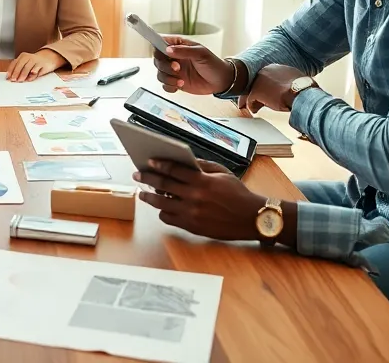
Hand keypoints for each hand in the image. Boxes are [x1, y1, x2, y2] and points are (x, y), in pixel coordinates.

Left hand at [7, 50, 66, 81]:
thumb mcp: (26, 63)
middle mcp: (29, 57)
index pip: (15, 63)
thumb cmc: (34, 62)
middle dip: (16, 73)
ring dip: (23, 74)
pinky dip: (32, 75)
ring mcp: (36, 61)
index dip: (11, 70)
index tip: (8, 77)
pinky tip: (29, 79)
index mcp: (23, 56)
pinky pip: (37, 70)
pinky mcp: (42, 65)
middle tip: (14, 80)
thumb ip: (19, 69)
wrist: (48, 58)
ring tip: (20, 80)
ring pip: (28, 67)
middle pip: (20, 65)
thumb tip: (11, 78)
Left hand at [135, 159, 267, 241]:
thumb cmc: (239, 194)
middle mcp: (195, 197)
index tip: (149, 161)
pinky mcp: (192, 226)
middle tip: (137, 174)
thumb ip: (203, 166)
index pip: (174, 169)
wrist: (252, 218)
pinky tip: (161, 208)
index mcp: (202, 181)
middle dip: (147, 178)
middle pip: (163, 185)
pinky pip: (169, 219)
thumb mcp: (223, 173)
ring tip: (142, 193)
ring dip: (149, 196)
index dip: (159, 164)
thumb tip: (185, 161)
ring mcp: (192, 213)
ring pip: (162, 204)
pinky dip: (163, 213)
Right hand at [152, 35, 236, 94]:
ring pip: (160, 73)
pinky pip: (165, 85)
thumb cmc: (213, 63)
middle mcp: (174, 57)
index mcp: (179, 46)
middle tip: (177, 69)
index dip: (157, 47)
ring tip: (180, 81)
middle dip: (164, 66)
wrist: (221, 81)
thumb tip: (168, 50)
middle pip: (157, 59)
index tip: (161, 53)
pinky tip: (179, 86)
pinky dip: (169, 86)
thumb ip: (184, 51)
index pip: (161, 43)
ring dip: (167, 78)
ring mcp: (174, 70)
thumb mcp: (201, 53)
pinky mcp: (175, 82)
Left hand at [238, 64, 304, 113]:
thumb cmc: (304, 88)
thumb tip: (292, 89)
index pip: (266, 78)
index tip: (267, 93)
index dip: (266, 87)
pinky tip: (255, 111)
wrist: (301, 92)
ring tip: (253, 106)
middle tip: (256, 100)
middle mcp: (266, 71)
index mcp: (276, 68)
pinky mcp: (257, 91)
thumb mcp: (297, 80)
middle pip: (257, 83)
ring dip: (253, 100)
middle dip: (257, 92)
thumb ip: (289, 82)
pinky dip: (252, 106)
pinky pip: (251, 100)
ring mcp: (260, 80)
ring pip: (253, 91)